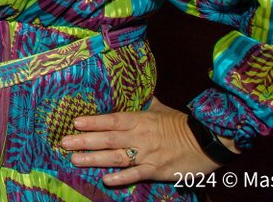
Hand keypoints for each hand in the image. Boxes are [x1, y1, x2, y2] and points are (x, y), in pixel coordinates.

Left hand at [59, 97, 234, 185]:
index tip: (74, 122)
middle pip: (107, 139)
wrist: (208, 141)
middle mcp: (140, 136)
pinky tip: (105, 179)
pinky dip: (120, 178)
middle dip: (84, 140)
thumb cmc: (183, 124)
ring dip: (94, 159)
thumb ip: (146, 104)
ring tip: (75, 160)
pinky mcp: (156, 169)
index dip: (93, 121)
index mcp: (140, 120)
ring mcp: (147, 154)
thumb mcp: (162, 110)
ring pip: (115, 157)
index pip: (111, 120)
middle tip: (64, 142)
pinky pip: (135, 174)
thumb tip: (138, 93)